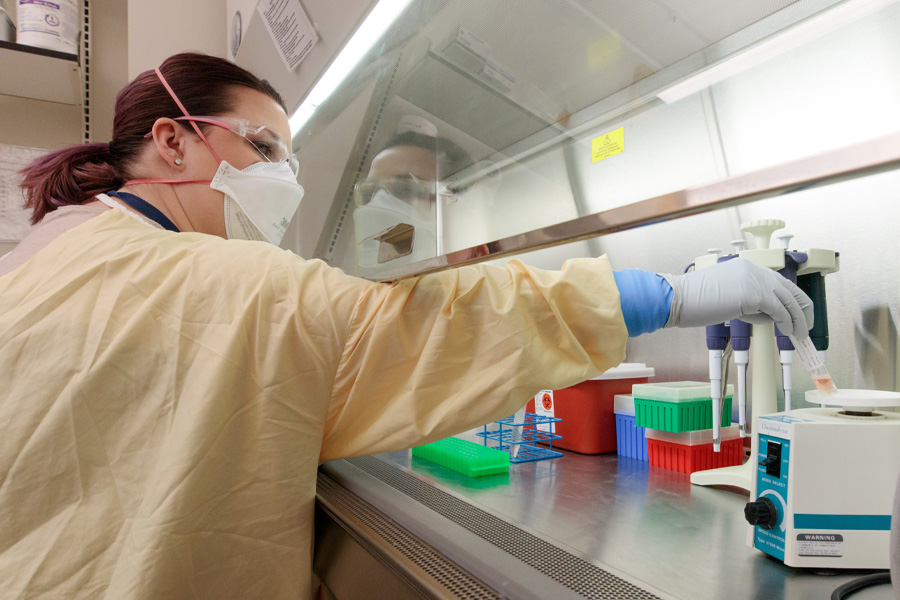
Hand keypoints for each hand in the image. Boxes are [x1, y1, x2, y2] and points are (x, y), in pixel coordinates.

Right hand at [661, 258, 813, 336]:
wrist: (677, 298)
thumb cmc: (694, 301)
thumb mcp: (728, 297)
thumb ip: (749, 301)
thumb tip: (769, 316)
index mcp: (746, 268)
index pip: (778, 283)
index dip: (791, 301)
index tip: (795, 316)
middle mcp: (754, 269)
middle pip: (790, 289)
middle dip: (802, 310)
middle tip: (805, 327)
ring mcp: (754, 279)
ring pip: (789, 300)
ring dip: (798, 320)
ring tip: (799, 335)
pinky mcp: (753, 293)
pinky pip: (779, 310)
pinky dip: (787, 322)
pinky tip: (787, 332)